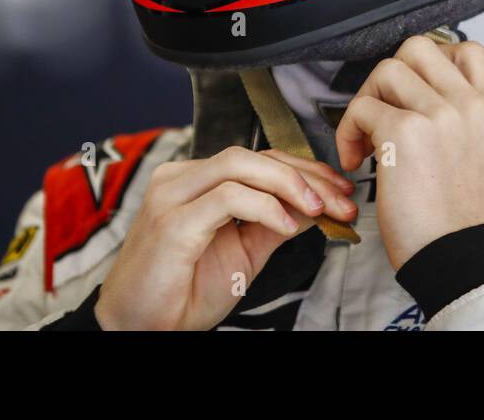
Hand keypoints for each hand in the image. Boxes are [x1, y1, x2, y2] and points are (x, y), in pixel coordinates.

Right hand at [93, 147, 357, 329]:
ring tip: (320, 208)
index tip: (341, 190)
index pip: (259, 159)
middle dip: (306, 175)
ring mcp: (173, 195)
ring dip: (289, 184)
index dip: (305, 170)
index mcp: (196, 181)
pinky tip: (288, 226)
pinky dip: (265, 207)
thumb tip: (319, 203)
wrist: (141, 327)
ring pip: (240, 164)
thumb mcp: (244, 252)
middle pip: (254, 156)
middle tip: (342, 199)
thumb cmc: (183, 292)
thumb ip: (276, 222)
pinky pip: (227, 197)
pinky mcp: (172, 220)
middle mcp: (181, 178)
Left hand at [334, 36, 483, 270]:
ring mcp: (440, 114)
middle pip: (418, 48)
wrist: (458, 258)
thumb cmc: (461, 220)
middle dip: (390, 77)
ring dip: (367, 101)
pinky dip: (348, 131)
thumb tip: (426, 96)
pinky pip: (362, 107)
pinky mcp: (405, 131)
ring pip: (387, 70)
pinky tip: (358, 160)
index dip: (431, 63)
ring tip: (368, 139)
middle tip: (384, 111)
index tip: (414, 92)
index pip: (467, 50)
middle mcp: (471, 104)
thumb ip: (466, 118)